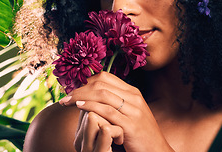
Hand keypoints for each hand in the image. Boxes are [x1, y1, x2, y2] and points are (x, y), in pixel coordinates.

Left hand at [59, 72, 173, 151]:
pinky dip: (91, 106)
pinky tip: (79, 107)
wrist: (157, 151)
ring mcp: (134, 111)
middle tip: (64, 94)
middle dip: (79, 87)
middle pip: (102, 83)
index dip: (86, 79)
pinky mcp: (131, 125)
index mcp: (133, 92)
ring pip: (103, 95)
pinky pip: (107, 111)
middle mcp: (134, 98)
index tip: (71, 86)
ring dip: (80, 96)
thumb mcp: (130, 113)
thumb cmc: (139, 133)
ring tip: (66, 101)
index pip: (106, 77)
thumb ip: (116, 102)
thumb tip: (94, 93)